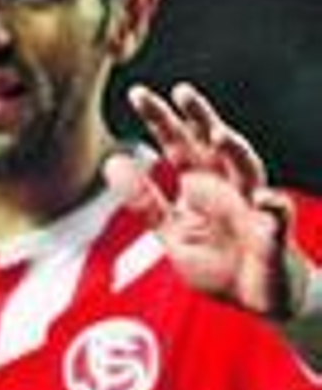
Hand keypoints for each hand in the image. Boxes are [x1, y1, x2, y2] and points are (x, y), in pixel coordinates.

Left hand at [105, 82, 303, 315]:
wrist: (259, 298)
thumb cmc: (218, 262)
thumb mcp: (171, 232)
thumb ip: (145, 200)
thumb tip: (112, 161)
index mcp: (201, 184)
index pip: (178, 145)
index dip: (161, 120)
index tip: (137, 93)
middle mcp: (229, 187)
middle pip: (213, 145)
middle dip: (199, 118)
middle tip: (180, 91)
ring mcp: (254, 208)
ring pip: (248, 171)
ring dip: (236, 152)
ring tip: (219, 135)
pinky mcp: (274, 236)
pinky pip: (276, 219)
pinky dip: (273, 209)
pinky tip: (265, 200)